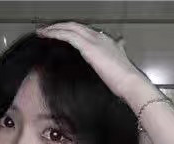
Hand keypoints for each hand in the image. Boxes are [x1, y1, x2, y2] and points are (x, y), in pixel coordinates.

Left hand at [36, 21, 151, 103]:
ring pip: (70, 28)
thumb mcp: (113, 76)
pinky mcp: (89, 46)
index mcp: (107, 43)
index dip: (71, 33)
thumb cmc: (124, 85)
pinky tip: (46, 35)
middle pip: (76, 27)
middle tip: (46, 31)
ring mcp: (95, 40)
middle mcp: (101, 38)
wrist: (130, 84)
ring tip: (42, 32)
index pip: (85, 33)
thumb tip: (102, 77)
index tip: (60, 37)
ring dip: (54, 28)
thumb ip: (106, 72)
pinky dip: (56, 33)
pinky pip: (68, 35)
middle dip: (60, 27)